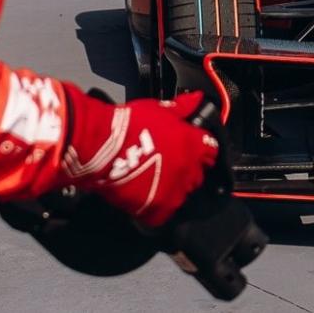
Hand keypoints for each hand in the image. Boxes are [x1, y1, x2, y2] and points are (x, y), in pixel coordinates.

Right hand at [61, 88, 218, 226]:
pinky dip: (156, 209)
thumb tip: (196, 100)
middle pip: (197, 175)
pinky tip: (145, 197)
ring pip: (182, 194)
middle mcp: (188, 170)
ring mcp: (174, 191)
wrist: (102, 146)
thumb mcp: (159, 108)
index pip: (211, 152)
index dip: (201, 150)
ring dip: (172, 189)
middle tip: (168, 165)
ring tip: (154, 180)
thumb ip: (182, 107)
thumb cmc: (129, 124)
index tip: (192, 149)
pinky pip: (164, 214)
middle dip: (187, 170)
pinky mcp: (156, 209)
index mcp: (193, 145)